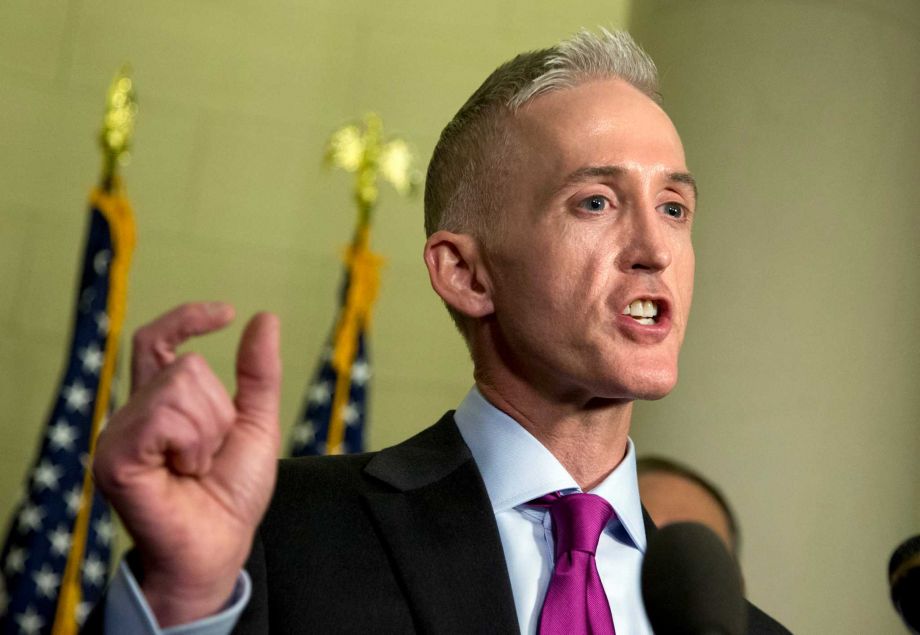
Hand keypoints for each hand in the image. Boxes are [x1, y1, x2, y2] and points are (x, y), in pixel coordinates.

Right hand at [93, 302, 280, 625]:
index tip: (226, 313)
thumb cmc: (231, 491)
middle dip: (219, 411)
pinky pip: (166, 416)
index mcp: (161, 403)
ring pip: (180, 384)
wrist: (221, 544)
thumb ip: (258, 373)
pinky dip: (191, 444)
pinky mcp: (115, 456)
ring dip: (208, 431)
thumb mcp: (256, 423)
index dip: (186, 319)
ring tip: (195, 467)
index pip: (157, 341)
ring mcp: (120, 433)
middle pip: (187, 366)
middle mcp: (135, 412)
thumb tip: (264, 318)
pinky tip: (182, 473)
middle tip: (209, 455)